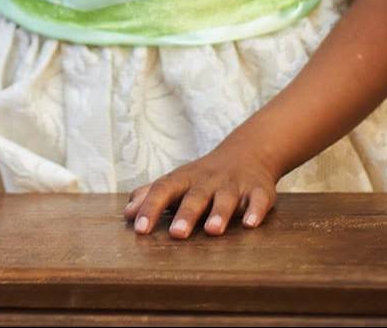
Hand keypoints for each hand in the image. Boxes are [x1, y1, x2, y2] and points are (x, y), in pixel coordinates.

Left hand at [127, 141, 280, 237]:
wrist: (247, 153)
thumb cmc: (202, 176)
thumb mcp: (176, 181)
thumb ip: (150, 195)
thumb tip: (127, 212)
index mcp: (184, 179)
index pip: (163, 190)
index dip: (150, 208)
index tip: (140, 229)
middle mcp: (208, 181)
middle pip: (195, 196)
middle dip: (186, 215)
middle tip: (176, 234)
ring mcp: (234, 185)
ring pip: (226, 198)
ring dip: (219, 213)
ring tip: (212, 230)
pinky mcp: (258, 191)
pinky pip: (258, 200)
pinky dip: (255, 211)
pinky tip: (250, 223)